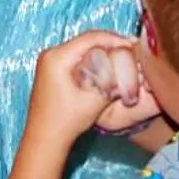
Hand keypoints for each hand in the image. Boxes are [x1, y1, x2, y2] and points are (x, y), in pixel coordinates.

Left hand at [26, 32, 154, 146]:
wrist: (44, 140)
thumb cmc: (65, 122)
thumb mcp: (95, 100)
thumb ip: (113, 79)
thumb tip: (130, 64)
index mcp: (57, 57)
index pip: (91, 38)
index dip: (115, 39)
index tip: (133, 45)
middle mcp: (50, 54)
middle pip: (86, 41)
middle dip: (110, 45)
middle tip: (132, 49)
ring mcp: (49, 62)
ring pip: (82, 49)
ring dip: (102, 53)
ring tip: (123, 56)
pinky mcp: (52, 71)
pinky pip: (76, 58)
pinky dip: (93, 61)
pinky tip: (107, 66)